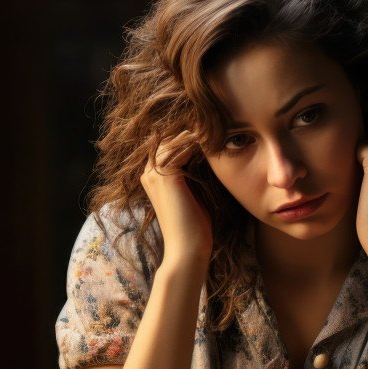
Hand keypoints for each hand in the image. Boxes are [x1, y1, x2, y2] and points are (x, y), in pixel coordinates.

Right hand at [139, 130, 212, 266]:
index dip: (190, 134)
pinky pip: (181, 146)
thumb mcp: (195, 194)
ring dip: (196, 130)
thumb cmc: (195, 228)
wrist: (187, 251)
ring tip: (219, 122)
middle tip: (218, 118)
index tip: (213, 126)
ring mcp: (153, 173)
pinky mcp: (164, 175)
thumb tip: (211, 154)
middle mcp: (148, 172)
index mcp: (154, 177)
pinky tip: (217, 135)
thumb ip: (196, 174)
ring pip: (174, 138)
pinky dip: (198, 139)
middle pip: (169, 137)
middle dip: (193, 128)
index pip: (170, 144)